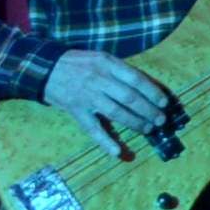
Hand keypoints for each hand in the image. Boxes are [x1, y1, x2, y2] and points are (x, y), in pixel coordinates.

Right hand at [43, 50, 169, 157]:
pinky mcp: (77, 111)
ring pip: (115, 113)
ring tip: (148, 129)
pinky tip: (117, 152)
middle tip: (160, 120)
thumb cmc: (80, 62)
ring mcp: (87, 97)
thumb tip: (147, 85)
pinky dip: (105, 141)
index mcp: (108, 64)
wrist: (46, 68)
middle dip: (148, 110)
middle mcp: (99, 80)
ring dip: (134, 123)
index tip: (164, 103)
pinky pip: (92, 128)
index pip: (136, 79)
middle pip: (129, 98)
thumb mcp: (101, 57)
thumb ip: (121, 69)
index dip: (152, 92)